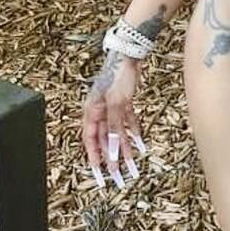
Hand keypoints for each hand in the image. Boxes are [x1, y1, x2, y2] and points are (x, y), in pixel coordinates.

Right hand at [81, 49, 146, 189]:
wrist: (129, 56)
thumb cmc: (117, 76)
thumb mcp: (116, 104)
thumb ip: (113, 126)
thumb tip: (111, 147)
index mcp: (91, 112)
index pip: (90, 140)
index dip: (94, 156)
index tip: (99, 172)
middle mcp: (100, 112)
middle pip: (104, 139)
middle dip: (111, 157)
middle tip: (118, 174)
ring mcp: (112, 107)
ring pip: (117, 132)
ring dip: (124, 147)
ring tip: (132, 163)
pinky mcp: (123, 103)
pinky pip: (127, 122)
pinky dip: (133, 132)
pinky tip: (139, 143)